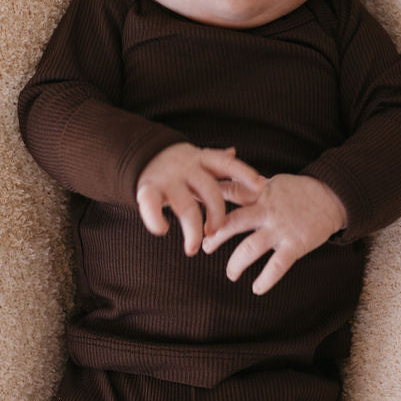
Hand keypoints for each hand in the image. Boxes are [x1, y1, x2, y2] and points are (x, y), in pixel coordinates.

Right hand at [136, 144, 265, 255]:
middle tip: (216, 233)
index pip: (226, 163)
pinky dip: (156, 221)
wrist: (139, 156)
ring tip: (193, 248)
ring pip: (186, 206)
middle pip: (210, 191)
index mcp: (201, 159)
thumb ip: (216, 161)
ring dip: (192, 229)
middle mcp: (186, 168)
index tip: (261, 188)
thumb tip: (234, 152)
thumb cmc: (175, 166)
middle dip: (217, 215)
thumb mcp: (197, 160)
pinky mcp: (146, 190)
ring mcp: (167, 180)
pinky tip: (163, 230)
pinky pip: (152, 207)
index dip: (244, 174)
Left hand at [201, 173, 346, 293]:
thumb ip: (248, 188)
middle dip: (214, 236)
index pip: (226, 193)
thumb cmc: (298, 191)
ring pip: (249, 248)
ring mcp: (280, 228)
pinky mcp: (295, 244)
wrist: (332, 196)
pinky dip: (265, 280)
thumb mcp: (272, 183)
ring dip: (235, 264)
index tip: (192, 209)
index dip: (207, 200)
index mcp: (258, 193)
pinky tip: (256, 289)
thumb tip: (220, 187)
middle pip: (231, 223)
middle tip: (204, 246)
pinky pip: (276, 266)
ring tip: (231, 274)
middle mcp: (265, 210)